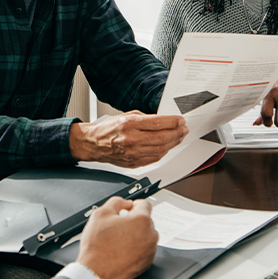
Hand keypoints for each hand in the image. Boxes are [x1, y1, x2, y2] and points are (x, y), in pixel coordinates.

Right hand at [69, 111, 186, 167]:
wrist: (94, 144)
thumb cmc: (108, 129)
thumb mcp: (126, 115)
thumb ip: (145, 118)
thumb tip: (164, 120)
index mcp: (129, 124)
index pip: (157, 123)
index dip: (173, 122)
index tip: (180, 120)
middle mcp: (131, 140)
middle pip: (162, 138)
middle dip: (177, 133)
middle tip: (184, 129)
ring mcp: (133, 153)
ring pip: (161, 150)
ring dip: (173, 143)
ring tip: (179, 137)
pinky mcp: (134, 163)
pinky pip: (155, 158)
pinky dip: (164, 152)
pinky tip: (168, 146)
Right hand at [76, 197, 156, 278]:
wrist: (96, 272)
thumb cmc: (98, 246)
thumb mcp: (101, 214)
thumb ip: (117, 202)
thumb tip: (125, 203)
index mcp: (142, 220)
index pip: (145, 204)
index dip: (134, 205)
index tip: (128, 209)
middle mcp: (150, 235)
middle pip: (145, 221)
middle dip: (133, 221)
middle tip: (118, 226)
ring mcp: (150, 250)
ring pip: (145, 236)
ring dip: (135, 235)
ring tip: (118, 240)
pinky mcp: (147, 263)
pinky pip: (144, 249)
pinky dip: (136, 248)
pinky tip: (121, 250)